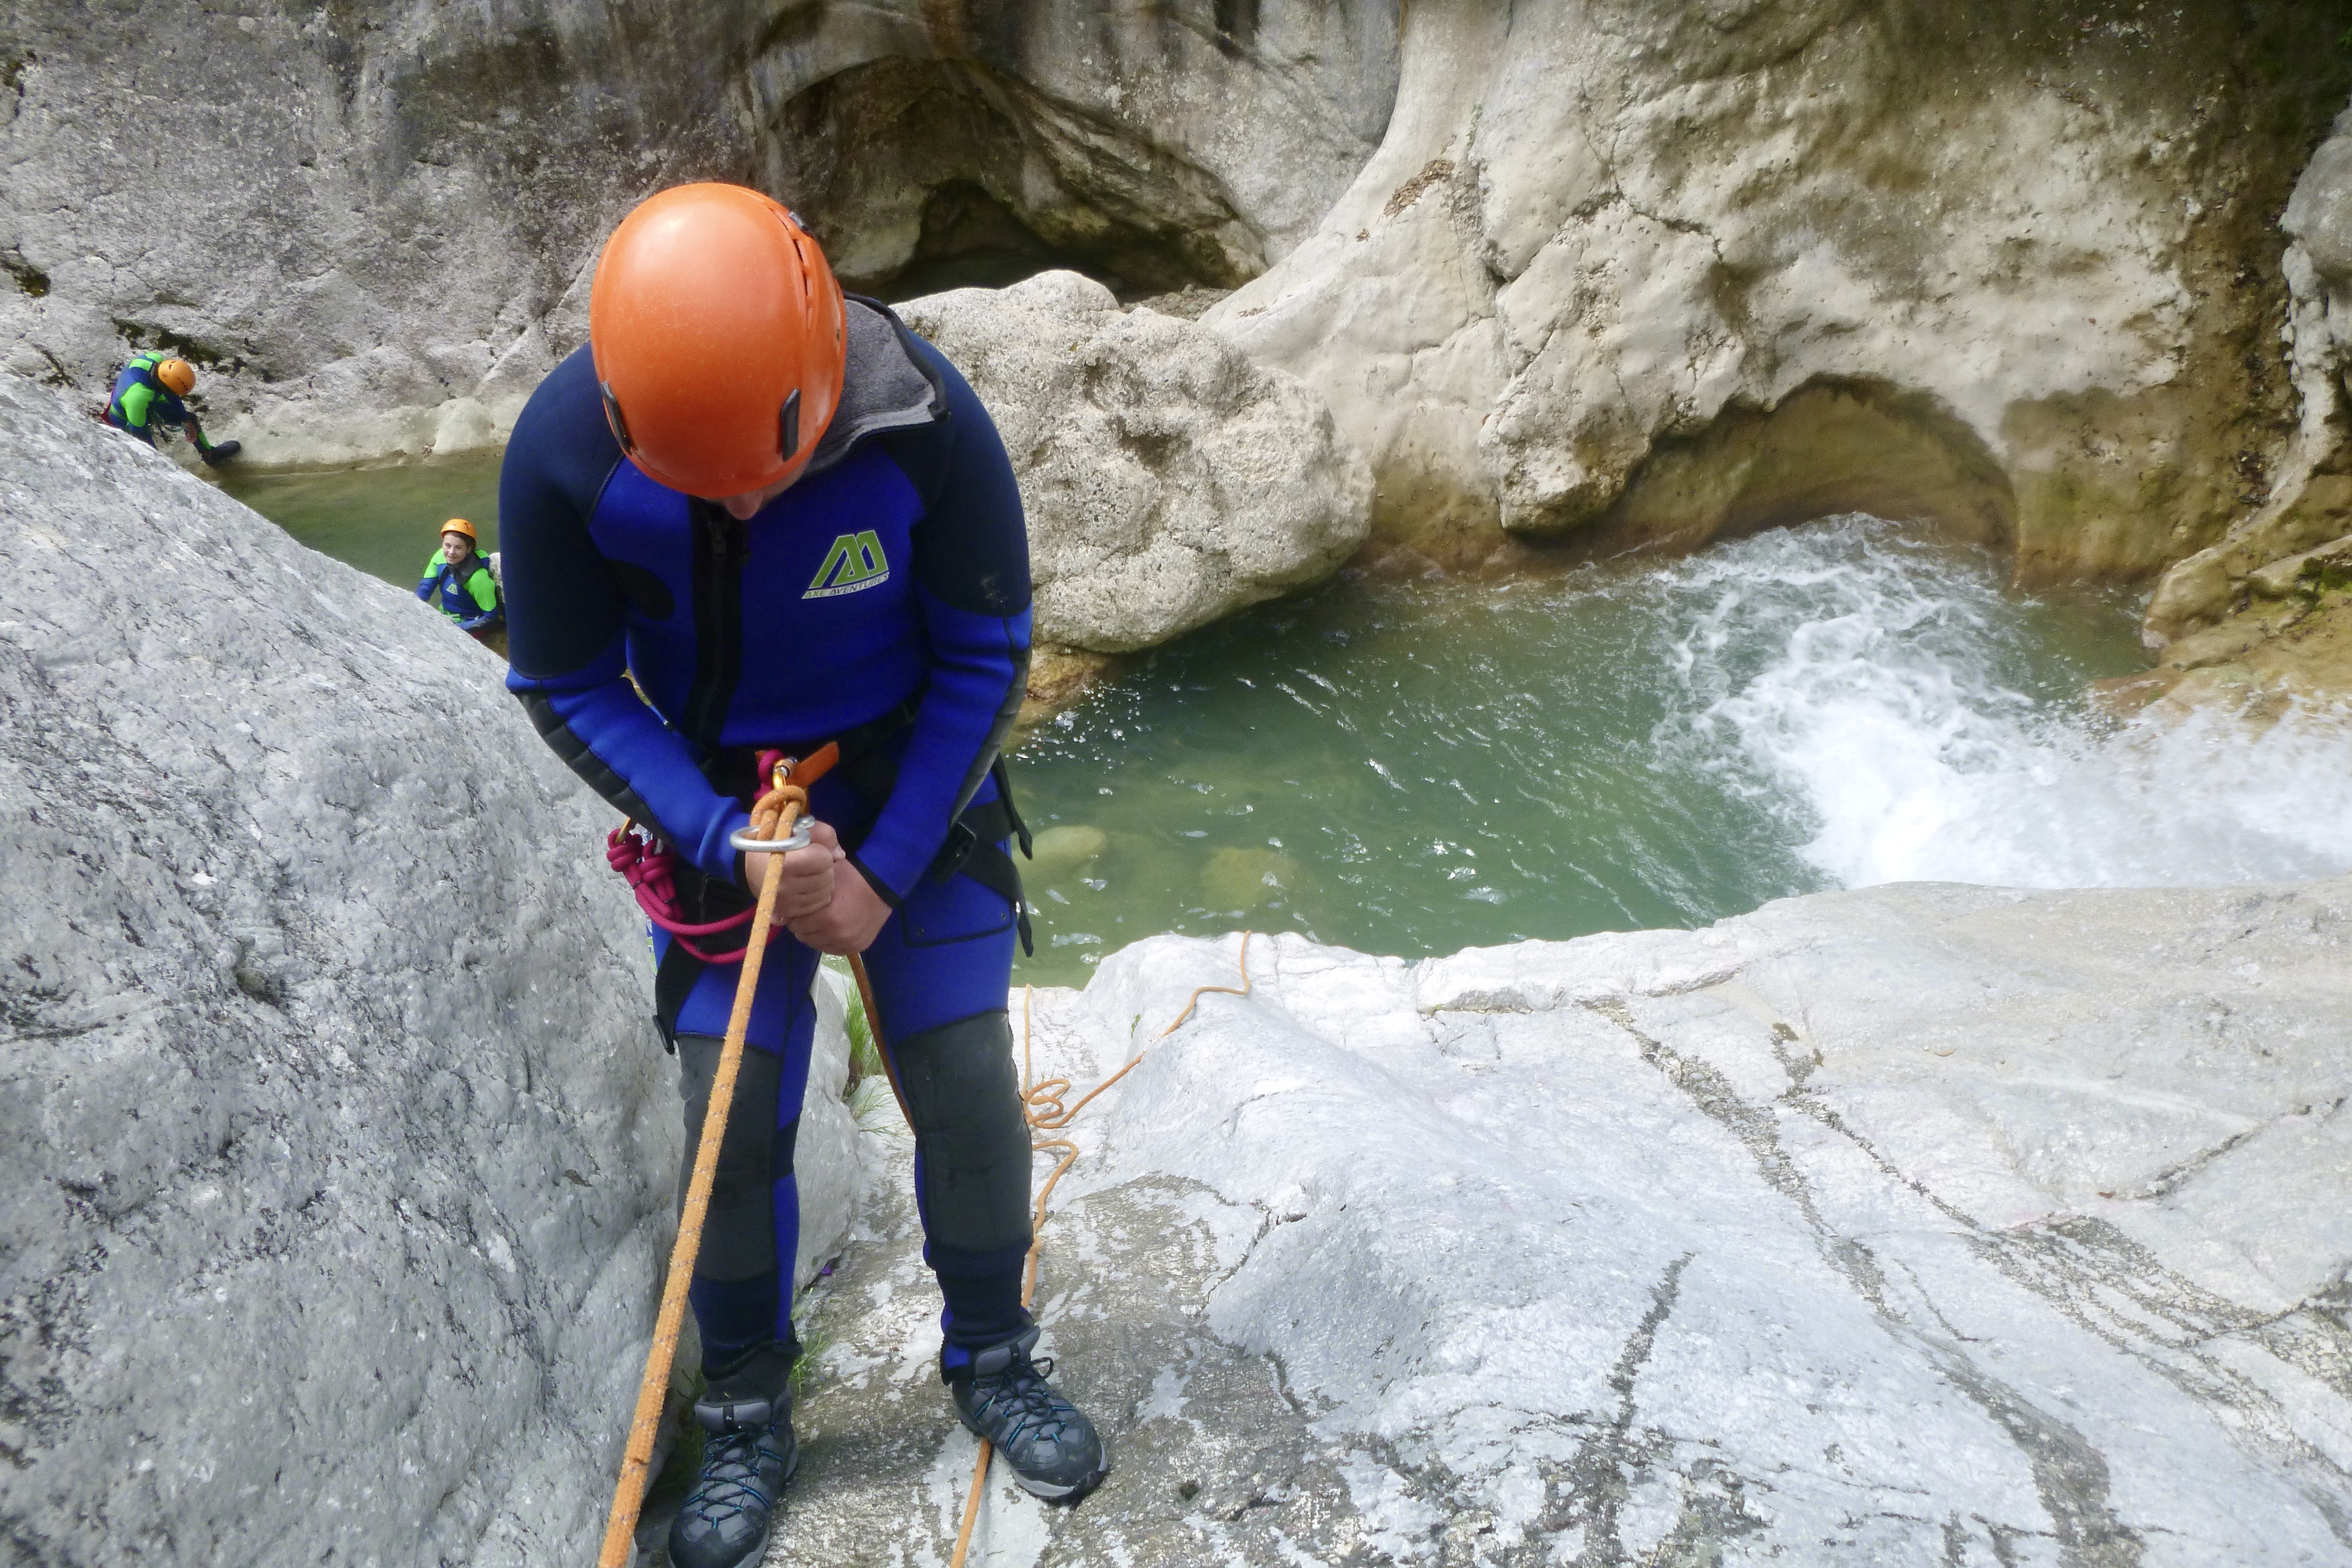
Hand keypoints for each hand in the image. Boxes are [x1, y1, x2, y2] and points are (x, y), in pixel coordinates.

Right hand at [745, 817, 841, 922]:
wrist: (754, 862)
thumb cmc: (780, 842)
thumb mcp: (800, 828)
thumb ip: (824, 835)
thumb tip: (840, 855)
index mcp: (787, 862)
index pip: (824, 859)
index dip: (821, 852)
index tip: (810, 849)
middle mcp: (784, 886)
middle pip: (827, 879)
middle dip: (823, 869)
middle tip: (810, 863)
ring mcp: (785, 902)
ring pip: (824, 894)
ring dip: (822, 883)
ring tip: (807, 874)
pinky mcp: (786, 913)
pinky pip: (816, 906)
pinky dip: (815, 897)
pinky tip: (805, 887)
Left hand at [749, 818, 891, 953]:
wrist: (883, 884)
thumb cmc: (850, 875)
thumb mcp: (823, 877)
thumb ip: (801, 891)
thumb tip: (779, 910)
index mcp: (828, 917)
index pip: (795, 923)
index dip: (795, 913)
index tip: (800, 905)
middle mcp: (837, 934)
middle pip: (804, 936)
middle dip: (804, 924)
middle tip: (811, 911)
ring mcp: (848, 943)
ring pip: (817, 944)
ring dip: (815, 933)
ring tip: (822, 919)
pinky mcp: (856, 947)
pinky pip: (832, 949)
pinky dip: (829, 939)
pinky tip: (833, 927)